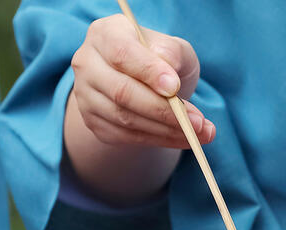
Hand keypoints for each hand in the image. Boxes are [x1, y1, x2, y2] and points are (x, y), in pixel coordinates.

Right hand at [69, 14, 213, 148]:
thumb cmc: (161, 58)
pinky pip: (125, 136)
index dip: (149, 71)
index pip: (122, 53)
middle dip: (164, 110)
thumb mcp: (173, 47)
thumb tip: (168, 80)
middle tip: (198, 122)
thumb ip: (173, 53)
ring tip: (200, 133)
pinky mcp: (93, 122)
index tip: (176, 87)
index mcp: (104, 34)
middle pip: (122, 91)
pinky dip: (158, 140)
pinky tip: (183, 138)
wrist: (145, 82)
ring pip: (124, 118)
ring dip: (166, 130)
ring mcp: (85, 95)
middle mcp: (87, 63)